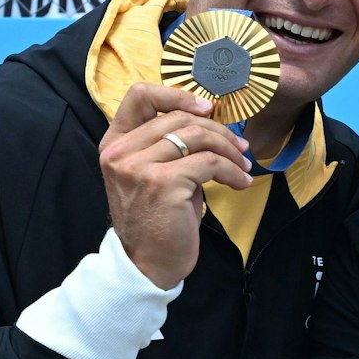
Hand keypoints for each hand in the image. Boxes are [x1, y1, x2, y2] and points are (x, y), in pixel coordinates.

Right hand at [100, 84, 252, 288]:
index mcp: (114, 143)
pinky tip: (241, 182)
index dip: (177, 94)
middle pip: (179, 118)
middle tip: (240, 147)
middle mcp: (120, 151)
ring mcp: (138, 166)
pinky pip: (209, 163)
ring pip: (197, 137)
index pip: (139, 96)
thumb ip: (168, 144)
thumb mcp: (154, 173)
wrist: (147, 263)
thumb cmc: (157, 218)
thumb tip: (210, 120)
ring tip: (243, 165)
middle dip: (218, 130)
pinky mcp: (162, 183)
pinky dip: (232, 171)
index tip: (207, 110)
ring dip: (229, 150)